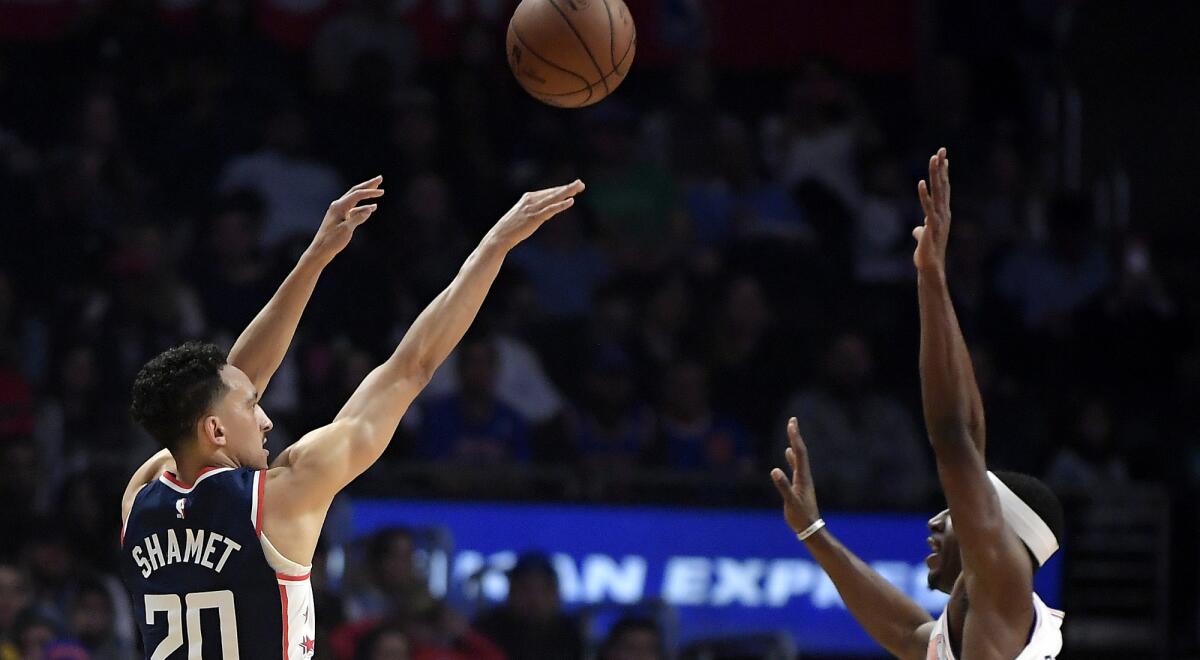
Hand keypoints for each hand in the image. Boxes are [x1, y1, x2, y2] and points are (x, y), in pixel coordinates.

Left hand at [306, 176, 385, 263]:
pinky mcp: (341, 218)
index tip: (382, 192)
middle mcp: (338, 206)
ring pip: (355, 199)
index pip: (357, 195)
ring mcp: (339, 211)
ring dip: (367, 194)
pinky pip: (354, 209)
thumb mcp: (346, 230)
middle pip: (356, 191)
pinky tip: (372, 207)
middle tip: (380, 178)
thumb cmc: (332, 241)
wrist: (321, 250)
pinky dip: (364, 207)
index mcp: (339, 206)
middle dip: (368, 185)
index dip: (370, 192)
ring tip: (377, 189)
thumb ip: (358, 218)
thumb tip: (370, 208)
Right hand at [486, 179, 584, 249]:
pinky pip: (551, 209)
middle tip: (581, 184)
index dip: (562, 189)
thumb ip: (535, 211)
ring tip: (579, 187)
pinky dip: (561, 205)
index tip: (574, 187)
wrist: (500, 235)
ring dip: (567, 192)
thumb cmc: (511, 227)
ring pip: (554, 198)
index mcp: (528, 197)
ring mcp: (533, 208)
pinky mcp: (535, 217)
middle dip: (568, 188)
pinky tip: (571, 201)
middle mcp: (531, 199)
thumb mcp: (524, 215)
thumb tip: (546, 212)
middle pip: (553, 192)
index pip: (549, 191)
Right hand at [770, 418, 821, 534]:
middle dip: (795, 436)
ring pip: (798, 457)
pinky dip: (791, 457)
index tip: (792, 423)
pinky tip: (788, 453)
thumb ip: (783, 486)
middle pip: (800, 451)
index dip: (795, 437)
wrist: (810, 529)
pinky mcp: (799, 485)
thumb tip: (774, 470)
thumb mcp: (791, 502)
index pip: (799, 453)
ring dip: (794, 444)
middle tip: (792, 421)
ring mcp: (802, 479)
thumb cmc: (800, 516)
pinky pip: (795, 466)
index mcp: (803, 477)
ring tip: (792, 432)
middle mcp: (804, 475)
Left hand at [913, 148, 950, 272]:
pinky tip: (921, 182)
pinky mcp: (931, 226)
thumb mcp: (923, 237)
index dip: (943, 172)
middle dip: (942, 166)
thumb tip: (917, 230)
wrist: (930, 267)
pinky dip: (924, 195)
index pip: (944, 188)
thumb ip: (921, 230)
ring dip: (936, 174)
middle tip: (942, 149)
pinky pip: (927, 207)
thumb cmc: (927, 253)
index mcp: (942, 213)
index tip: (943, 157)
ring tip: (934, 158)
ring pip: (937, 192)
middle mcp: (943, 213)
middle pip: (942, 185)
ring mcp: (939, 218)